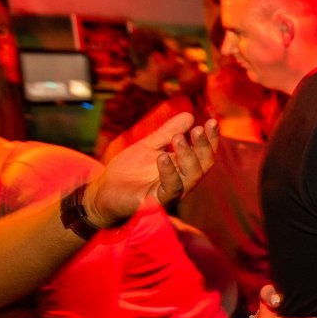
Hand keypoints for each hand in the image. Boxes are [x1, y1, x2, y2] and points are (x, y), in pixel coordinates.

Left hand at [87, 113, 218, 225]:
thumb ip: (167, 133)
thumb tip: (189, 115)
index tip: (212, 122)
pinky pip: (170, 188)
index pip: (204, 153)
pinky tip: (162, 157)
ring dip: (188, 156)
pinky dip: (169, 172)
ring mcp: (171, 192)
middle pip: (203, 165)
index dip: (210, 139)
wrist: (104, 190)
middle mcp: (183, 180)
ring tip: (179, 138)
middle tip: (198, 129)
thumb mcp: (149, 146)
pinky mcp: (157, 201)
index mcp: (183, 167)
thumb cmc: (129, 170)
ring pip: (191, 176)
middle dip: (203, 146)